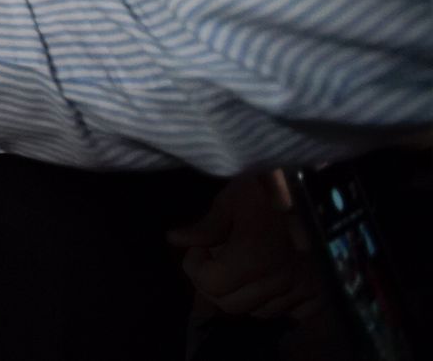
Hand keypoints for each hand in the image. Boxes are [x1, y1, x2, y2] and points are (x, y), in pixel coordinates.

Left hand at [169, 172, 324, 320]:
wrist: (320, 184)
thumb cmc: (271, 185)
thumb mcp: (232, 198)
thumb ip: (205, 226)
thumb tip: (174, 239)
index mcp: (254, 256)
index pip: (209, 284)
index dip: (196, 266)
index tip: (200, 248)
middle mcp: (280, 280)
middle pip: (231, 305)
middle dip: (215, 284)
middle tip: (216, 259)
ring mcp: (304, 288)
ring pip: (260, 312)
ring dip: (245, 295)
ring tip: (244, 267)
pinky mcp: (323, 291)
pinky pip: (293, 313)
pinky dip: (279, 302)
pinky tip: (273, 280)